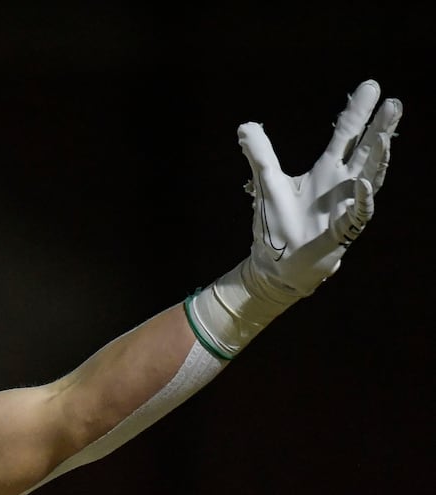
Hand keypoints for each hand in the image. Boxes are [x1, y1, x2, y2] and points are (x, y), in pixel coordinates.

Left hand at [240, 79, 401, 302]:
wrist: (278, 264)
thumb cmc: (278, 223)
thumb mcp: (267, 184)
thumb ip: (261, 155)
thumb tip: (245, 126)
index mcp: (326, 170)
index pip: (345, 135)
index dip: (356, 112)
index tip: (371, 85)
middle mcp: (342, 184)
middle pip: (365, 151)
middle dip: (379, 128)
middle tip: (394, 101)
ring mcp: (346, 206)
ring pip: (369, 177)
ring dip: (378, 158)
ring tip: (386, 136)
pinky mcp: (343, 231)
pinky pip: (358, 213)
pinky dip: (361, 198)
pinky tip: (362, 182)